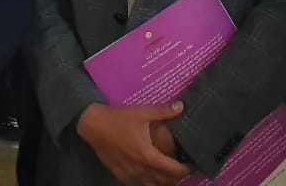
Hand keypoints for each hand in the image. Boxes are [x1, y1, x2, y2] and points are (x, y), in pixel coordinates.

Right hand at [76, 101, 190, 185]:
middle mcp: (141, 170)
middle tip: (183, 168)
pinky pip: (139, 185)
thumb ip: (162, 111)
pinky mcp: (121, 176)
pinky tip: (150, 176)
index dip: (186, 170)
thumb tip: (181, 107)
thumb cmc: (118, 119)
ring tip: (169, 174)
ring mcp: (130, 175)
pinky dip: (148, 183)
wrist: (92, 126)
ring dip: (163, 182)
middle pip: (166, 182)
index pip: (174, 171)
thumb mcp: (141, 112)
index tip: (193, 165)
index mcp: (148, 156)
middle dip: (177, 177)